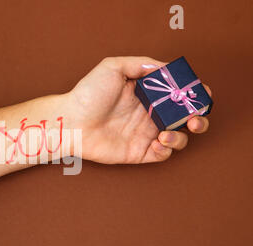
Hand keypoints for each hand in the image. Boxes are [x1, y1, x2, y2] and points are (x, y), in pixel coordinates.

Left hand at [64, 56, 210, 163]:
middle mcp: (149, 114)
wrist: (70, 121)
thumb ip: (141, 64)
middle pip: (185, 118)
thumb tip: (166, 68)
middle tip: (195, 118)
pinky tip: (158, 141)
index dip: (194, 94)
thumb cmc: (87, 94)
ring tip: (166, 132)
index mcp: (147, 94)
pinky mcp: (138, 152)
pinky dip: (167, 149)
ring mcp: (144, 134)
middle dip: (198, 118)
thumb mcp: (113, 67)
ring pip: (178, 138)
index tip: (201, 93)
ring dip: (182, 136)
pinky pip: (162, 154)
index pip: (178, 94)